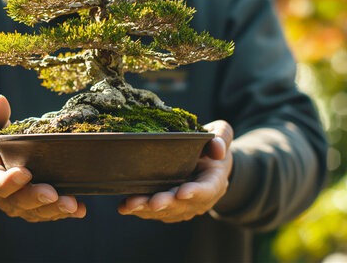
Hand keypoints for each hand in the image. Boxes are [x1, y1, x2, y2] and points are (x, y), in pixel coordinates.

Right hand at [0, 95, 85, 221]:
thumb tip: (0, 100)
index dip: (9, 181)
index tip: (24, 172)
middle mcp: (4, 197)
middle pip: (20, 201)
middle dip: (38, 197)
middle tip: (53, 193)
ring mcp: (20, 205)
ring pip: (37, 211)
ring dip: (55, 209)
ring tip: (72, 204)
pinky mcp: (34, 208)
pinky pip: (48, 213)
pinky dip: (64, 213)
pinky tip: (80, 209)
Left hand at [118, 120, 233, 222]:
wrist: (206, 161)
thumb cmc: (211, 145)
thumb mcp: (221, 135)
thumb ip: (222, 137)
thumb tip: (217, 149)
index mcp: (214, 181)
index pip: (207, 189)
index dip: (195, 193)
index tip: (182, 192)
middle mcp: (199, 199)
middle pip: (182, 205)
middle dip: (166, 204)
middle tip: (153, 203)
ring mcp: (183, 206)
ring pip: (165, 211)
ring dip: (147, 209)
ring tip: (130, 205)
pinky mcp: (168, 207)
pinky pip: (153, 212)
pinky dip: (139, 210)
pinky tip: (124, 207)